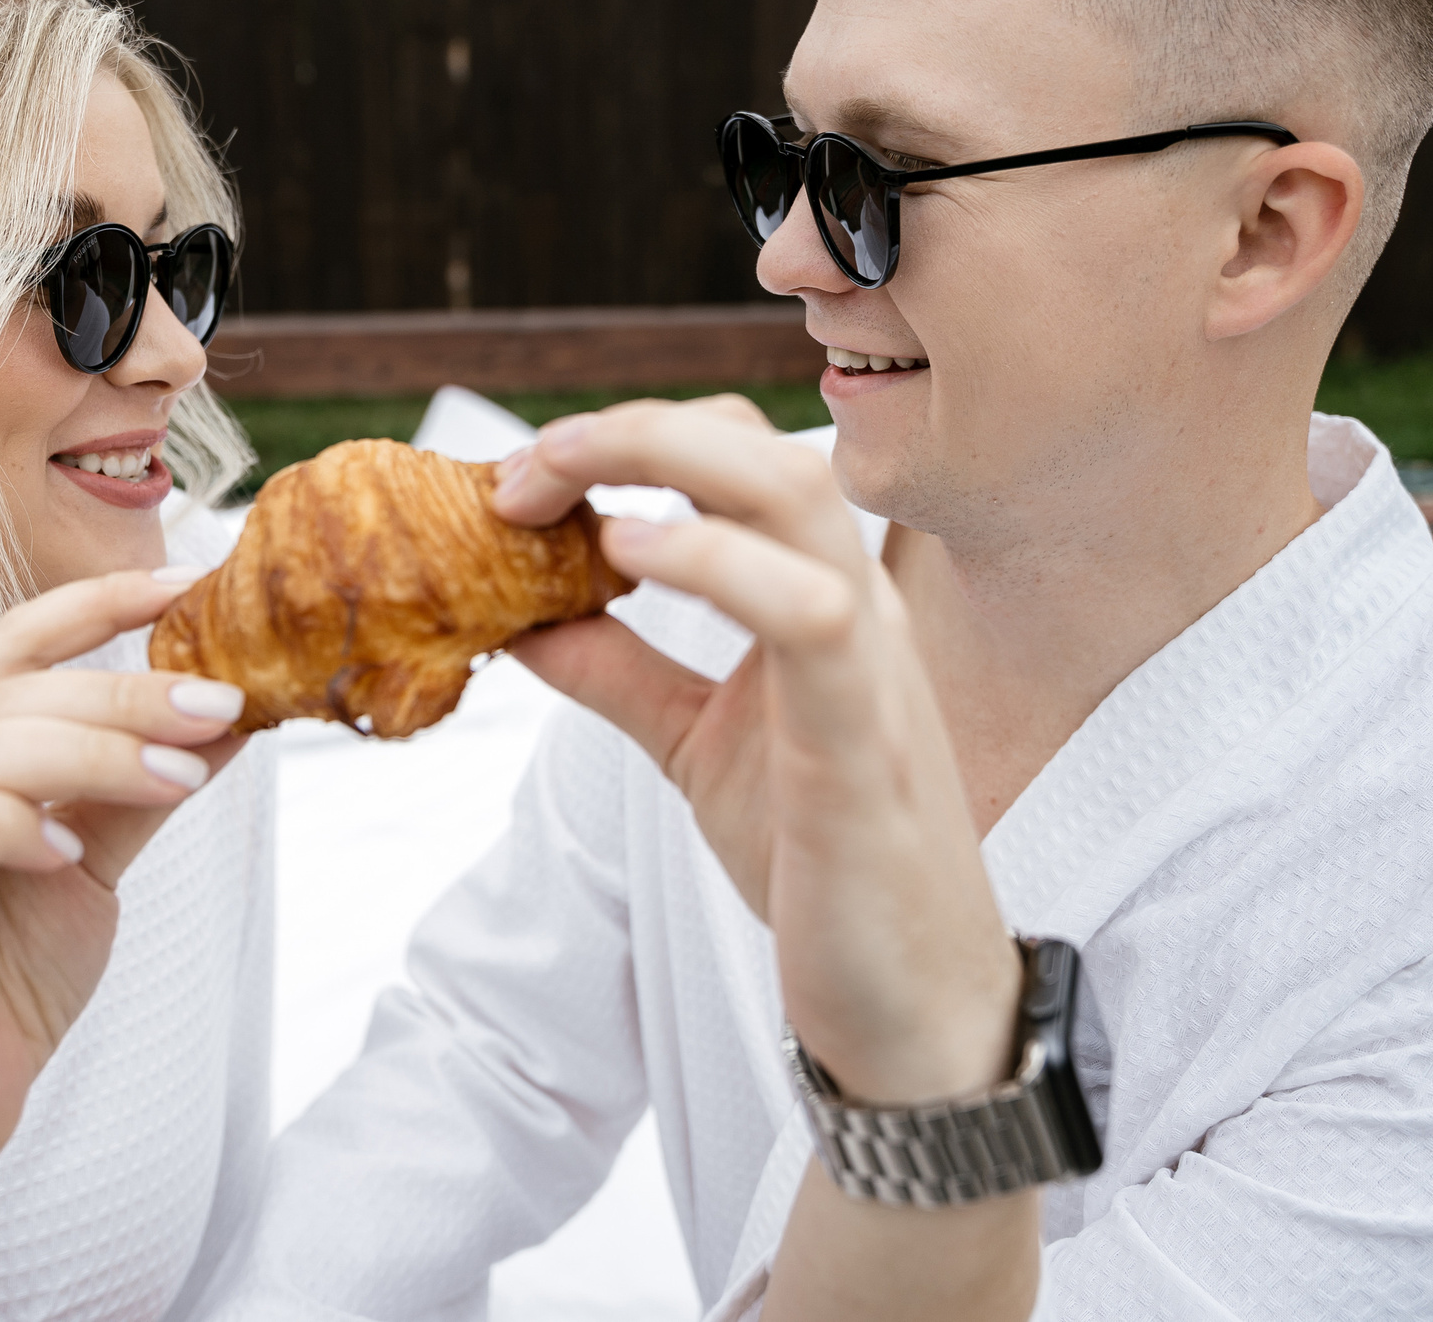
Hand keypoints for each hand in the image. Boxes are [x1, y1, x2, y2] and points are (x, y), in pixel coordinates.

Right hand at [0, 568, 248, 1192]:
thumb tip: (227, 715)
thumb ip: (140, 790)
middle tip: (219, 706)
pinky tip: (66, 853)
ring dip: (89, 753)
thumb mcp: (93, 867)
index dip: (96, 604)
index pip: (15, 644)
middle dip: (125, 692)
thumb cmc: (6, 983)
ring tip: (175, 779)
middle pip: (11, 693)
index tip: (189, 583)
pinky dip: (4, 825)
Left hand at [496, 398, 1016, 1104]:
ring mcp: (868, 667)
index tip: (521, 485)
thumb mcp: (695, 745)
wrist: (911, 1003)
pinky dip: (719, 564)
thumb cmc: (824, 862)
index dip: (627, 441)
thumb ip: (618, 673)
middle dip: (629, 429)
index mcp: (819, 599)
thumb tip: (521, 618)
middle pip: (760, 447)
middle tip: (521, 472)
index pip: (738, 456)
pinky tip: (631, 553)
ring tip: (559, 488)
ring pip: (795, 497)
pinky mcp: (862, 744)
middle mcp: (856, 609)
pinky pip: (811, 615)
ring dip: (667, 461)